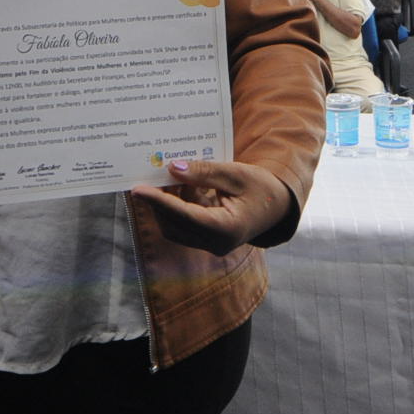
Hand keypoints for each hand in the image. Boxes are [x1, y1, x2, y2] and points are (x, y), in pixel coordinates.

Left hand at [131, 160, 292, 254]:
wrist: (276, 205)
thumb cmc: (260, 187)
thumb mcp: (235, 173)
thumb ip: (204, 172)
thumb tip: (172, 168)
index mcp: (228, 229)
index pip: (185, 216)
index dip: (159, 202)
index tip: (137, 189)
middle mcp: (217, 243)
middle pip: (175, 224)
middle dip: (157, 201)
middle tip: (146, 175)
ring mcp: (211, 245)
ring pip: (174, 227)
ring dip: (165, 203)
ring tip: (165, 176)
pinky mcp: (206, 240)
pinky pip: (182, 225)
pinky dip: (175, 206)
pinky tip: (178, 185)